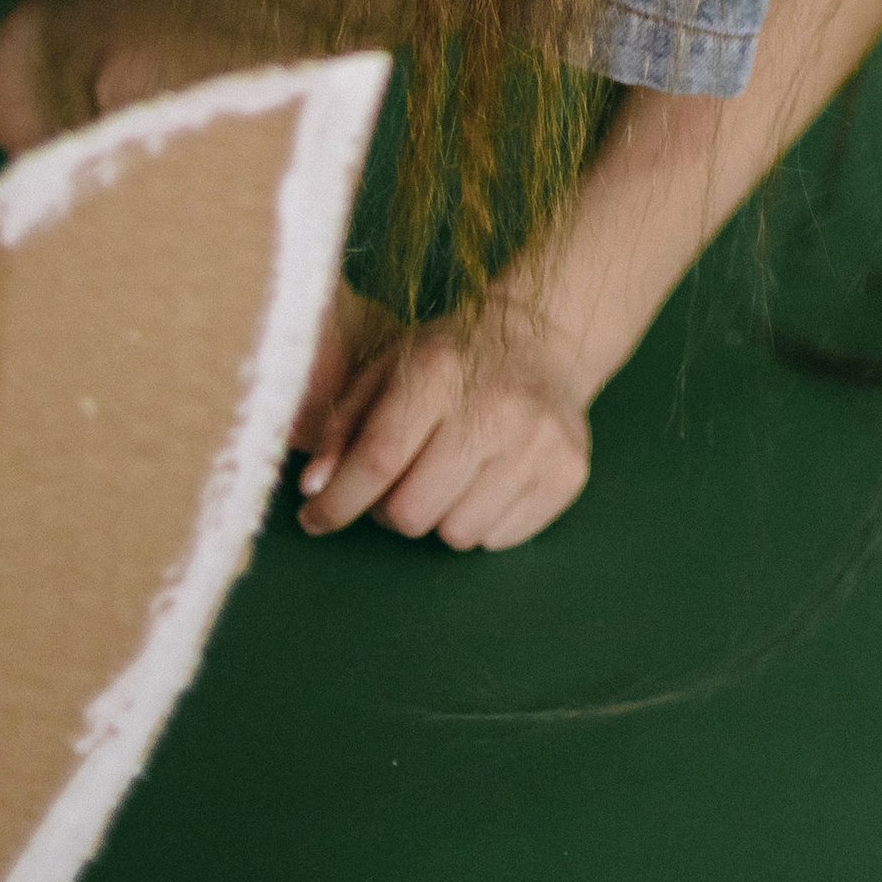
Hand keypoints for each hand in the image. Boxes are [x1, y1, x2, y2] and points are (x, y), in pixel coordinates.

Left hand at [293, 297, 592, 552]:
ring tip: (447, 478)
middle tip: (399, 484)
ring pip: (455, 535)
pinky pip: (498, 540)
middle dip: (390, 510)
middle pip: (412, 512)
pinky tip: (487, 481)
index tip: (315, 517)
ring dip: (438, 517)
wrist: (545, 341)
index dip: (338, 501)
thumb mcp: (386, 372)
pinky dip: (481, 522)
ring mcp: (539, 443)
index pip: (379, 458)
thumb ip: (342, 427)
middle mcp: (496, 406)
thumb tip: (314, 489)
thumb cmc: (451, 361)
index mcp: (440, 372)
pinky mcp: (567, 473)